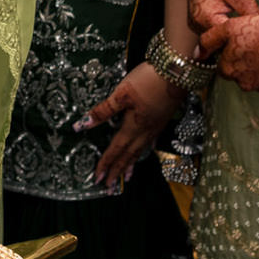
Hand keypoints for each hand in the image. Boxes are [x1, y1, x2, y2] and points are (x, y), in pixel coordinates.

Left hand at [80, 62, 182, 188]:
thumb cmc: (147, 80)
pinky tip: (142, 151)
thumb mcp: (121, 93)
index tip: (97, 178)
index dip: (106, 163)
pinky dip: (142, 152)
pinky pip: (149, 142)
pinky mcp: (162, 119)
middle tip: (109, 187)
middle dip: (117, 171)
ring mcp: (155, 126)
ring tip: (126, 177)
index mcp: (134, 127)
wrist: (177, 71)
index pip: (116, 149)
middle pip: (128, 155)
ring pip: (140, 151)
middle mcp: (146, 131)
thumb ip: (102, 111)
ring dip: (131, 164)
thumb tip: (81, 125)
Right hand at [184, 0, 258, 38]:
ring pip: (218, 37)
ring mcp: (196, 22)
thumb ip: (250, 15)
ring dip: (233, 36)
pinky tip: (241, 25)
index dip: (246, 41)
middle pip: (222, 42)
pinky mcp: (200, 18)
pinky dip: (227, 28)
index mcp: (205, 18)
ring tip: (252, 32)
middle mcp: (197, 24)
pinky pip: (215, 29)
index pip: (228, 41)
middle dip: (240, 40)